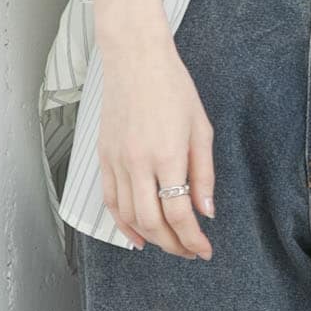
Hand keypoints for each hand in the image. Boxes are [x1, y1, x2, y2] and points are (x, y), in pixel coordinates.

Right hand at [97, 33, 215, 258]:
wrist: (135, 58)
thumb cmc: (172, 88)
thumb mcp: (201, 131)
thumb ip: (204, 175)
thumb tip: (206, 211)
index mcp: (167, 156)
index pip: (179, 214)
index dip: (193, 239)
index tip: (204, 250)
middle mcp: (137, 162)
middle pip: (152, 222)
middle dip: (173, 245)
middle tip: (189, 251)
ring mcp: (116, 160)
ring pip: (128, 216)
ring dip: (150, 237)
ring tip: (169, 244)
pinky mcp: (104, 156)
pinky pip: (110, 200)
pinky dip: (122, 223)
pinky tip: (137, 236)